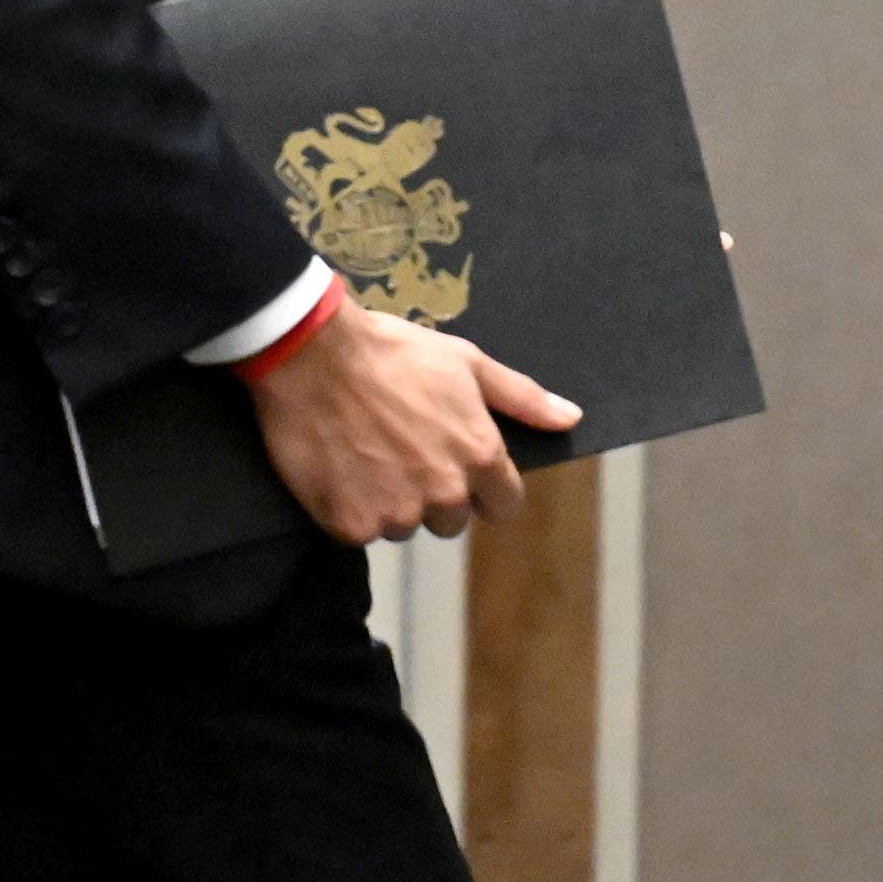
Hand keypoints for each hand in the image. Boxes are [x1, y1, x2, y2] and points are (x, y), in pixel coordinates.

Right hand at [243, 298, 581, 544]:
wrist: (312, 352)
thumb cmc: (393, 350)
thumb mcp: (466, 362)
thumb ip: (522, 397)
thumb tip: (570, 419)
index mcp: (479, 456)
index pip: (503, 505)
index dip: (483, 486)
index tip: (456, 462)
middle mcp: (443, 493)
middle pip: (451, 520)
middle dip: (433, 492)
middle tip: (401, 446)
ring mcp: (395, 512)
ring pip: (403, 525)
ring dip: (389, 500)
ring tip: (366, 450)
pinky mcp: (350, 523)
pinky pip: (360, 531)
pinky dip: (350, 506)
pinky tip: (339, 465)